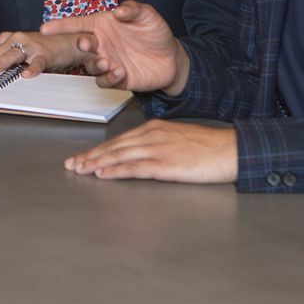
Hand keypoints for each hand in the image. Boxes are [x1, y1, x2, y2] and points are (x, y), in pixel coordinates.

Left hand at [0, 29, 85, 77]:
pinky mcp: (45, 54)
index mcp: (6, 39)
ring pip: (11, 56)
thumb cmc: (39, 48)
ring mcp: (30, 46)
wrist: (67, 41)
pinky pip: (37, 63)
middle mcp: (15, 39)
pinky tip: (25, 75)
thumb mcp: (16, 51)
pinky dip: (31, 69)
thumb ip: (0, 58)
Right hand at [40, 1, 189, 94]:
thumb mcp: (147, 15)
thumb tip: (119, 10)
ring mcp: (106, 61)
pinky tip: (120, 71)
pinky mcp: (116, 78)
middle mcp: (101, 44)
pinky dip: (109, 78)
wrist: (172, 58)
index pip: (77, 24)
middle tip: (85, 43)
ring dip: (95, 64)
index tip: (46, 28)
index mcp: (102, 25)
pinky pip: (104, 81)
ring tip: (106, 61)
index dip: (61, 26)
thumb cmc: (156, 33)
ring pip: (89, 66)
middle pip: (81, 45)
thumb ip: (133, 9)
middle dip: (79, 44)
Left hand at [64, 120, 237, 183]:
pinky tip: (102, 174)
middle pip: (114, 147)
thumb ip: (157, 145)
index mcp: (154, 128)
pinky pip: (134, 168)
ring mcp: (158, 149)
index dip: (98, 150)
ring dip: (96, 164)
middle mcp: (152, 136)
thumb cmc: (209, 148)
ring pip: (119, 156)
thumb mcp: (178, 140)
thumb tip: (140, 156)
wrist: (232, 149)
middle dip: (90, 156)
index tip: (82, 157)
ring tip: (79, 170)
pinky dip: (115, 171)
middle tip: (71, 164)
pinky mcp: (166, 164)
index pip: (119, 140)